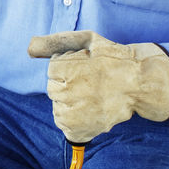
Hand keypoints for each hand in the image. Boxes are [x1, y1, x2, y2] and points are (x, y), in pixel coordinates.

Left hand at [27, 30, 168, 143]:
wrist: (139, 84)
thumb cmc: (112, 59)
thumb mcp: (86, 40)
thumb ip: (55, 42)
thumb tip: (29, 48)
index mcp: (69, 69)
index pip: (52, 69)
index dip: (68, 67)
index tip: (85, 67)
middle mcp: (70, 92)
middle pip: (52, 88)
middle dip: (67, 84)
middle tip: (89, 83)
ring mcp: (75, 113)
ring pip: (56, 106)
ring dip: (68, 102)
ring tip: (90, 97)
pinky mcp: (80, 129)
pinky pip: (62, 124)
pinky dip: (71, 119)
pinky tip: (87, 110)